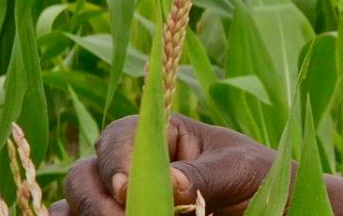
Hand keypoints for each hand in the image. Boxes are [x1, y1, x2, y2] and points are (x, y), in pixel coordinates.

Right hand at [52, 114, 277, 215]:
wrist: (269, 202)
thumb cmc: (255, 176)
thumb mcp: (238, 169)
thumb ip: (204, 174)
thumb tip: (170, 183)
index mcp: (157, 134)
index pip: (118, 137)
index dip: (116, 161)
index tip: (127, 189)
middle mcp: (129, 164)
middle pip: (84, 174)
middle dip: (96, 199)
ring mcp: (119, 198)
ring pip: (74, 203)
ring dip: (84, 213)